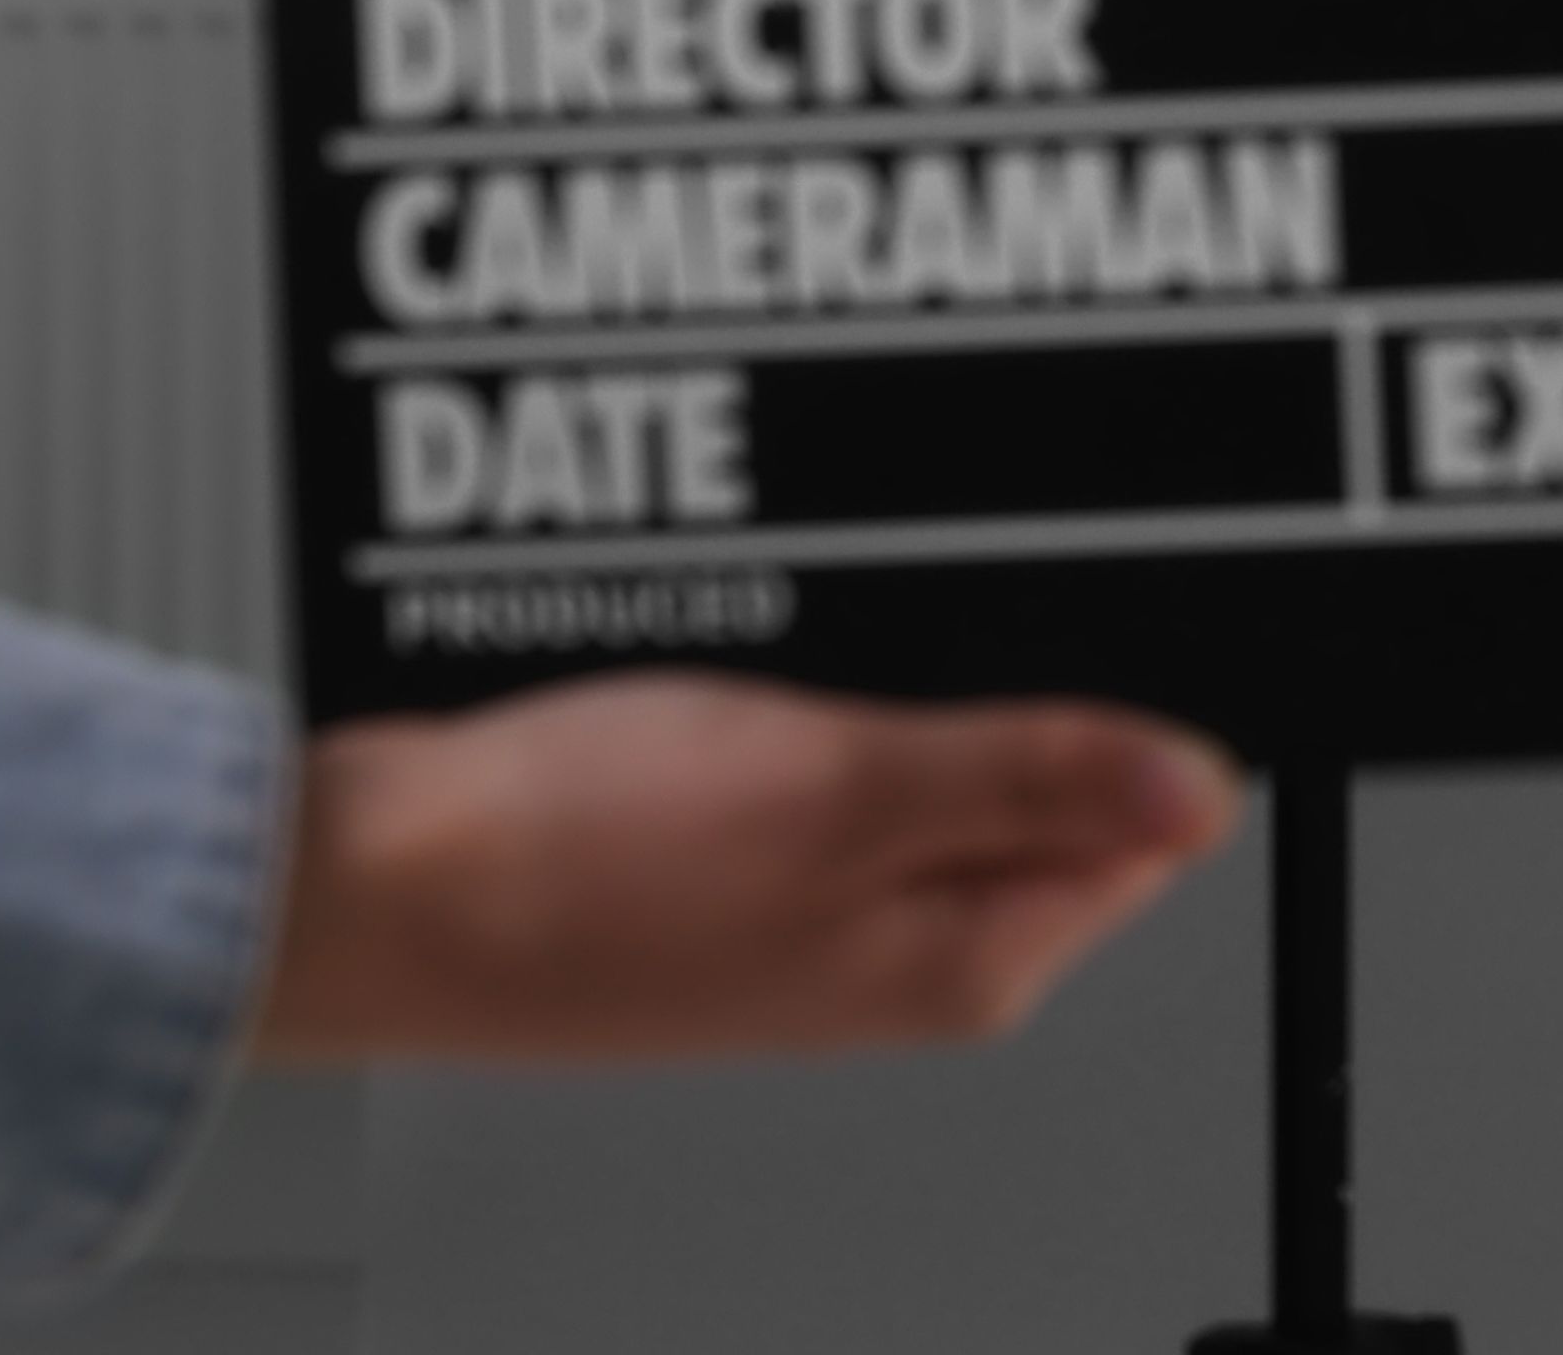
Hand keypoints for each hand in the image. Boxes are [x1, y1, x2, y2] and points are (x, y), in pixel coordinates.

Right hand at [252, 671, 1238, 1065]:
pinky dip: (811, 694)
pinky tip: (763, 660)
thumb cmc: (564, 863)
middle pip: (1043, 779)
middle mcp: (902, 948)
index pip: (1143, 824)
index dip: (1136, 700)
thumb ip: (1033, 781)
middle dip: (1012, 673)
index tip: (1104, 603)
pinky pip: (824, 756)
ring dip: (903, 669)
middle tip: (934, 602)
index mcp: (966, 959)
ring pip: (927, 752)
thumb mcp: (842, 793)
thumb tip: (1204, 792)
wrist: (358, 890)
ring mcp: (812, 906)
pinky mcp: (729, 863)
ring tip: (830, 627)